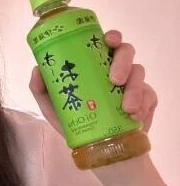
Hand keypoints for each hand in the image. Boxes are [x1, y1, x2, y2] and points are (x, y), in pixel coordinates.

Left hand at [29, 29, 157, 134]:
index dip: (111, 37)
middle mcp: (115, 69)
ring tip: (125, 107)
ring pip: (139, 73)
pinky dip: (142, 105)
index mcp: (95, 64)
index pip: (106, 42)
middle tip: (114, 79)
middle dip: (122, 62)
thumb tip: (37, 69)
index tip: (109, 41)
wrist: (92, 148)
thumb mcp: (52, 106)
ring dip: (134, 89)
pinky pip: (149, 96)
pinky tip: (134, 116)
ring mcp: (132, 83)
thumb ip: (41, 89)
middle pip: (126, 51)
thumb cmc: (73, 120)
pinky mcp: (146, 100)